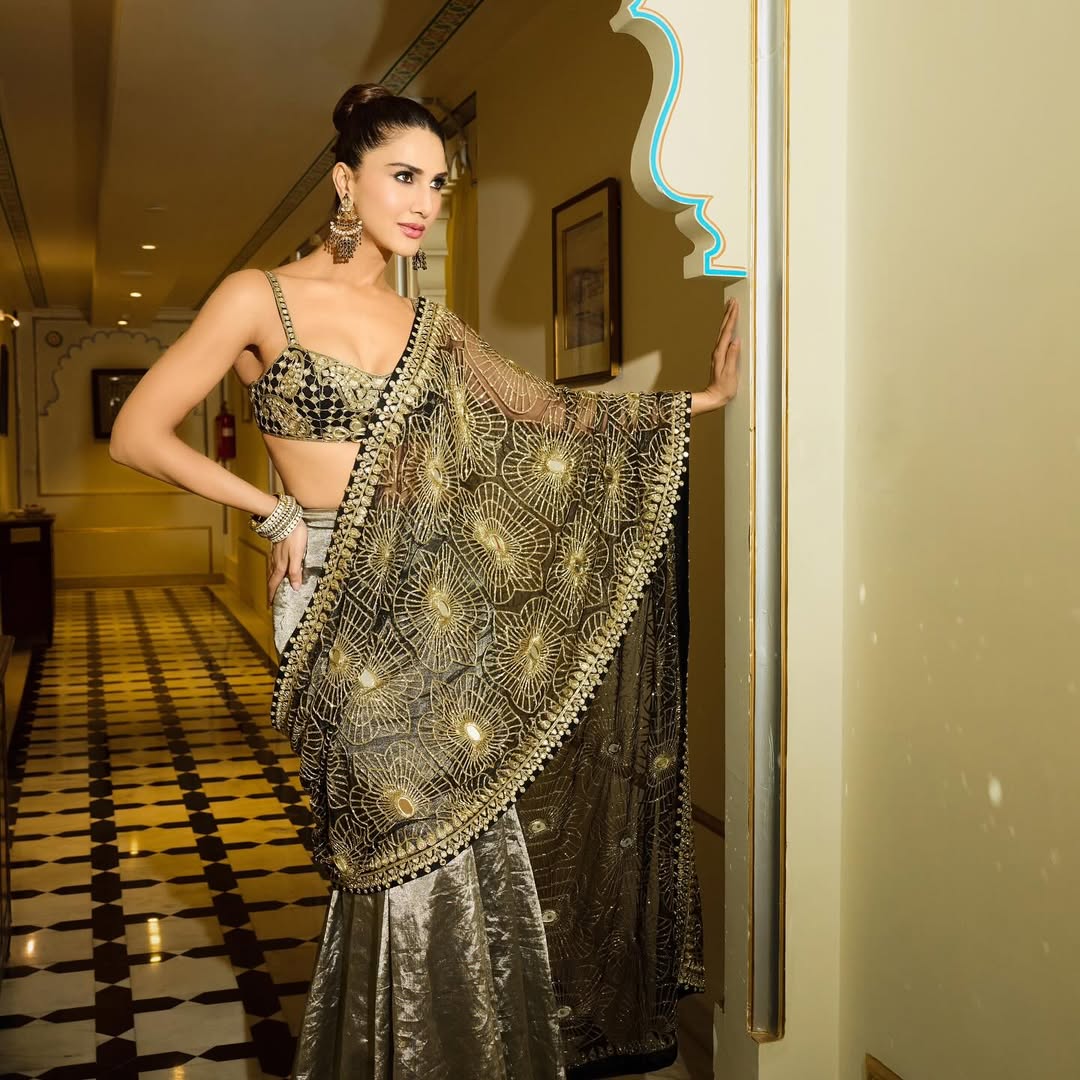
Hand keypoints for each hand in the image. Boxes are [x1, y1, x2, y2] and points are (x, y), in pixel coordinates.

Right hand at [267, 519, 307, 604]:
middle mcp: (276, 562)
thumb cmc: (294, 536)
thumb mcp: (297, 555)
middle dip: (271, 590)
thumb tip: (295, 588)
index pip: (275, 584)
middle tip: (270, 600)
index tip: (269, 606)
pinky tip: (277, 569)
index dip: (272, 595)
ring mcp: (275, 555)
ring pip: (272, 571)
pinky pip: (274, 564)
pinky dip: (274, 571)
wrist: (286, 518)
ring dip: (272, 581)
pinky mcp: (277, 548)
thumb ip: (295, 571)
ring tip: (273, 588)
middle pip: (272, 579)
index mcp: (281, 566)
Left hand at [692, 297, 740, 414]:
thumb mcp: (730, 373)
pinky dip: (726, 328)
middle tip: (732, 301)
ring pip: (723, 331)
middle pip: (723, 328)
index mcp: (720, 353)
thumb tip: (735, 340)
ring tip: (730, 308)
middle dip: (728, 313)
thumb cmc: (723, 388)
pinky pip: (723, 338)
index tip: (735, 305)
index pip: (727, 331)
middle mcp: (717, 351)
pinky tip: (729, 327)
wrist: (714, 397)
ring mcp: (718, 353)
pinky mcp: (720, 356)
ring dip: (726, 319)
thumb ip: (732, 356)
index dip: (732, 317)